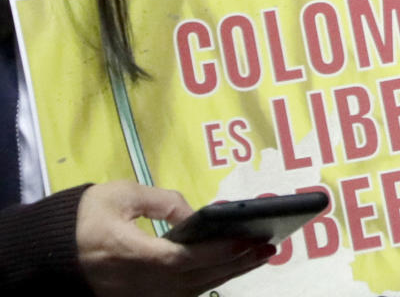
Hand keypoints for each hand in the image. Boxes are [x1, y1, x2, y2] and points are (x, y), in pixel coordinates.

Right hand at [76, 181, 273, 296]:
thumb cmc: (83, 218)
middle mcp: (132, 282)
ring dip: (227, 274)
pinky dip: (207, 282)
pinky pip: (178, 295)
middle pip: (191, 279)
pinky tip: (230, 268)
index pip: (178, 260)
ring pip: (189, 290)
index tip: (246, 240)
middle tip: (269, 247)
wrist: (47, 251)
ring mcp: (134, 295)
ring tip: (260, 255)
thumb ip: (161, 201)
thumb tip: (195, 213)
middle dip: (233, 264)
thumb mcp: (119, 195)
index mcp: (126, 253)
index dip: (214, 253)